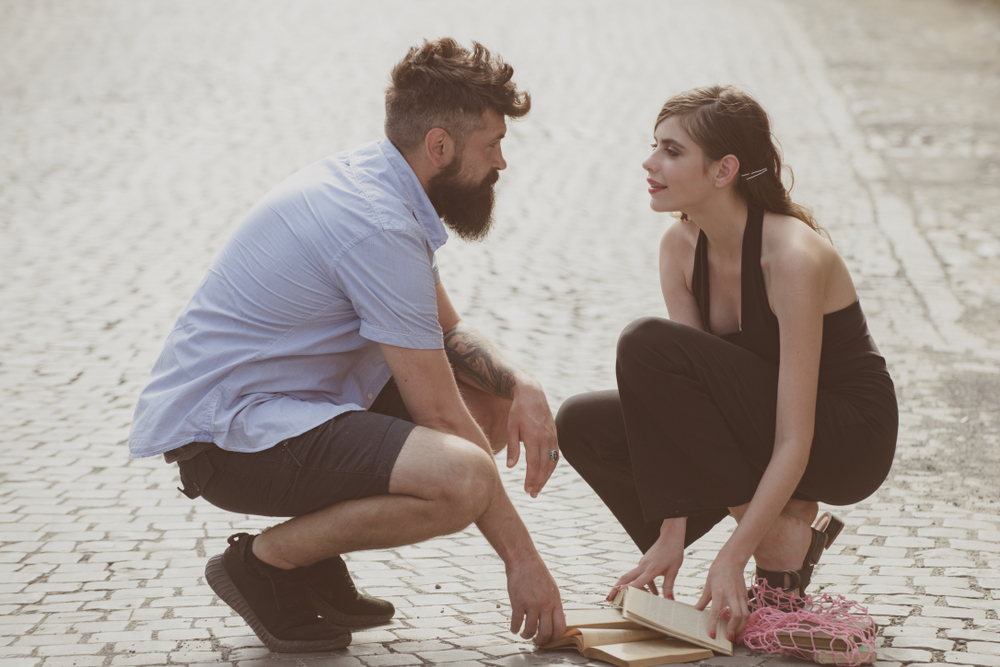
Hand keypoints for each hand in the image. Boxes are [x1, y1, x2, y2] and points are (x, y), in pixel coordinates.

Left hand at [505, 377, 557, 496]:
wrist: (532, 393)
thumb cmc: (518, 410)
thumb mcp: (511, 427)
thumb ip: (512, 447)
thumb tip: (510, 467)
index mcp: (534, 437)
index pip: (533, 464)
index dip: (531, 479)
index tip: (527, 489)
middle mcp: (546, 438)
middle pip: (544, 466)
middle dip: (539, 482)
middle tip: (532, 494)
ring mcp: (552, 436)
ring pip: (552, 462)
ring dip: (546, 476)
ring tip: (539, 487)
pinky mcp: (555, 434)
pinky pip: (556, 454)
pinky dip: (552, 466)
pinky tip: (546, 473)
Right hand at [507, 555, 564, 644]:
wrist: (524, 560)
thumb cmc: (537, 573)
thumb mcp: (552, 588)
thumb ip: (554, 603)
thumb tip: (558, 618)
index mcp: (555, 601)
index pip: (560, 627)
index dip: (554, 638)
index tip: (548, 639)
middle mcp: (545, 604)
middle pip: (546, 632)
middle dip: (541, 641)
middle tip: (535, 640)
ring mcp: (532, 604)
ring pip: (531, 630)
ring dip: (526, 636)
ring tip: (523, 634)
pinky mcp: (518, 602)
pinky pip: (517, 622)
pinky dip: (515, 629)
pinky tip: (514, 629)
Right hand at [607, 520, 684, 600]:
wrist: (670, 536)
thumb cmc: (673, 552)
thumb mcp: (673, 571)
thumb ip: (668, 587)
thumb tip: (670, 600)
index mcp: (651, 569)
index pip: (636, 582)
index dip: (627, 589)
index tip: (616, 594)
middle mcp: (643, 566)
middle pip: (625, 578)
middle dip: (616, 589)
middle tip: (608, 598)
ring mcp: (642, 563)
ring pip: (631, 577)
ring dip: (631, 588)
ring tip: (637, 600)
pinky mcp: (644, 562)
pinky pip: (640, 575)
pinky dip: (643, 584)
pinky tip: (654, 591)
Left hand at [695, 554, 749, 641]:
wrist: (731, 560)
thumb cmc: (717, 572)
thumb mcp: (708, 586)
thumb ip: (703, 601)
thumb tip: (695, 611)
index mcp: (719, 592)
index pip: (716, 612)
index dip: (713, 625)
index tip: (712, 635)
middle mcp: (731, 595)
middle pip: (737, 616)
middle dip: (733, 629)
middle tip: (728, 638)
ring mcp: (740, 596)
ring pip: (745, 615)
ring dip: (741, 627)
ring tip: (735, 635)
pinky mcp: (745, 596)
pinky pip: (747, 611)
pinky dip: (744, 620)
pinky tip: (739, 625)